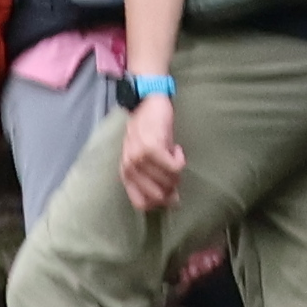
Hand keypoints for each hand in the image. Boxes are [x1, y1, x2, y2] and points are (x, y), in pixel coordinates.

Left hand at [115, 95, 186, 214]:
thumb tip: (173, 200)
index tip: (170, 193)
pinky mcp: (154, 148)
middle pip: (158, 195)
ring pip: (169, 181)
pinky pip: (176, 168)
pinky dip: (181, 160)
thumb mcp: (144, 157)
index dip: (159, 203)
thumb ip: (152, 178)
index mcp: (126, 173)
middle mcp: (131, 167)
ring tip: (174, 156)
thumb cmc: (147, 130)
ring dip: (177, 172)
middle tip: (175, 172)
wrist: (147, 102)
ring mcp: (141, 158)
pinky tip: (177, 150)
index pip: (141, 203)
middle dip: (172, 188)